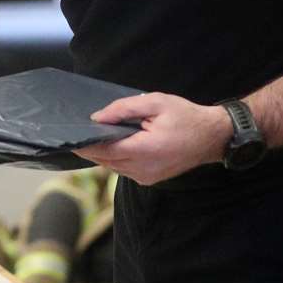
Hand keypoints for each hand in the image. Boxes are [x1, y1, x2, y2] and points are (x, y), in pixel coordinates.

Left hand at [75, 93, 231, 185]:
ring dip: (103, 154)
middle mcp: (142, 169)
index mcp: (144, 150)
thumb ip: (124, 109)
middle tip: (79, 133)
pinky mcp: (149, 179)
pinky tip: (115, 144)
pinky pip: (124, 170)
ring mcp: (146, 177)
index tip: (70, 135)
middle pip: (105, 161)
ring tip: (95, 136)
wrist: (211, 137)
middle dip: (91, 148)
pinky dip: (116, 159)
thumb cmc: (185, 117)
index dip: (85, 144)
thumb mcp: (156, 103)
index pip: (104, 151)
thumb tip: (97, 118)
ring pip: (113, 167)